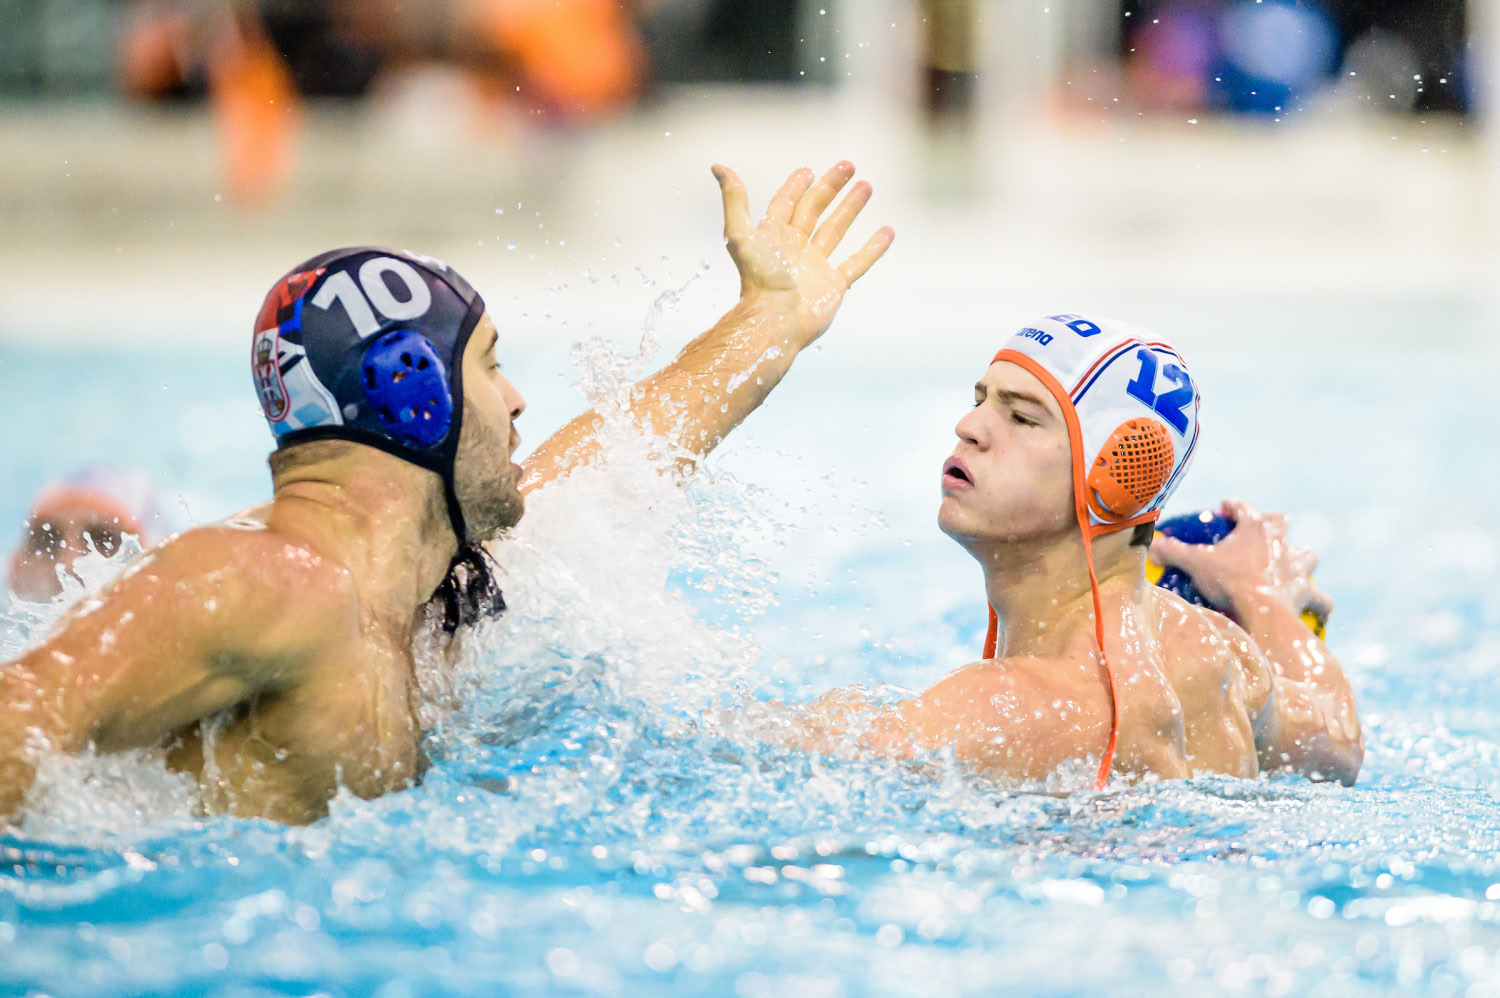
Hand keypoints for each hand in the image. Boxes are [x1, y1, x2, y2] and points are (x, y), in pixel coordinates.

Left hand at [712, 161, 893, 349]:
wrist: (775, 320)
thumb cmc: (758, 280)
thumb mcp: (740, 234)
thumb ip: (734, 200)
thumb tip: (718, 167)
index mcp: (774, 236)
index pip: (786, 204)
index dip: (796, 187)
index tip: (808, 171)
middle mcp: (795, 249)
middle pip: (815, 210)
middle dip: (830, 188)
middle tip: (848, 166)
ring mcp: (815, 267)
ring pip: (836, 230)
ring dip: (851, 208)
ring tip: (866, 186)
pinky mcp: (833, 286)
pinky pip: (856, 263)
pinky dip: (872, 248)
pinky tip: (887, 232)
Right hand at [1149, 499, 1332, 620]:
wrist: (1259, 612)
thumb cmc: (1227, 582)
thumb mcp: (1194, 564)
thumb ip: (1172, 552)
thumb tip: (1150, 547)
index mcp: (1254, 529)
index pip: (1244, 508)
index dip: (1234, 505)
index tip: (1225, 506)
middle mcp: (1280, 543)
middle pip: (1282, 523)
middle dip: (1275, 524)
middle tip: (1264, 530)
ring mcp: (1296, 567)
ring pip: (1307, 555)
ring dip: (1301, 559)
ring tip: (1293, 566)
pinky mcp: (1306, 593)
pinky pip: (1321, 599)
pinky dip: (1320, 603)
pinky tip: (1320, 608)